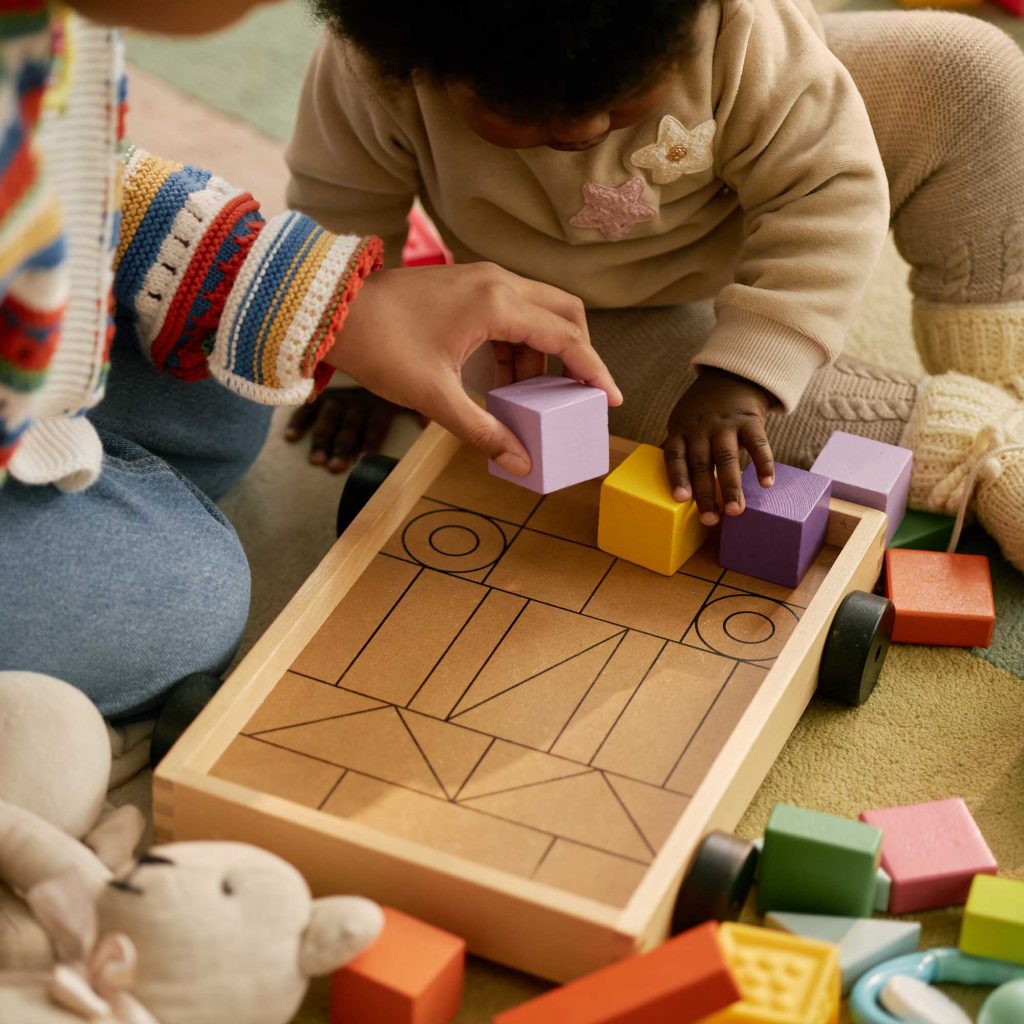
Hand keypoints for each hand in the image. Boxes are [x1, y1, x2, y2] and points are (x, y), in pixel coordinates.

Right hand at [284, 388, 425, 472]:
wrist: (369, 344)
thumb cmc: (400, 376)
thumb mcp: (414, 391)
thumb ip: (421, 408)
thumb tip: (427, 423)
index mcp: (383, 398)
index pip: (376, 422)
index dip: (370, 439)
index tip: (363, 458)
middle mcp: (360, 396)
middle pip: (350, 424)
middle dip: (343, 446)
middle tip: (335, 468)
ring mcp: (340, 394)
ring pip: (329, 417)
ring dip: (322, 440)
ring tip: (316, 461)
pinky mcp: (324, 392)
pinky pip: (309, 406)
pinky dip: (299, 420)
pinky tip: (290, 439)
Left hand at [323, 263, 621, 475]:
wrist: (333, 310)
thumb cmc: (380, 346)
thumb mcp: (434, 397)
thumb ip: (482, 430)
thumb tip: (520, 462)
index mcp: (496, 303)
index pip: (565, 338)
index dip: (594, 371)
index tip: (612, 399)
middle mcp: (498, 281)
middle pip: (565, 312)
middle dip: (577, 353)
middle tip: (576, 394)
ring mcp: (483, 277)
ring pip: (540, 310)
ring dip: (543, 352)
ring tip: (529, 397)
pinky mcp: (469, 283)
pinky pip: (514, 311)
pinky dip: (520, 343)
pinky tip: (504, 379)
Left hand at [663, 368, 774, 525]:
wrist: (732, 375)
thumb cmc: (702, 408)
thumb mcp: (682, 421)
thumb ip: (679, 448)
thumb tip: (670, 482)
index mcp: (681, 430)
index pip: (676, 456)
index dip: (677, 477)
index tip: (681, 499)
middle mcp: (701, 428)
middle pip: (701, 464)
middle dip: (706, 493)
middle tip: (710, 520)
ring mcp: (726, 424)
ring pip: (727, 458)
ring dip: (731, 486)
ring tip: (736, 511)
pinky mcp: (750, 420)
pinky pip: (758, 444)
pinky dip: (763, 464)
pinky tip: (766, 483)